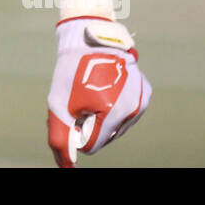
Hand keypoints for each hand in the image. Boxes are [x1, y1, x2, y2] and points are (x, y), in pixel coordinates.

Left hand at [46, 17, 150, 167]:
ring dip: (104, 117)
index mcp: (110, 112)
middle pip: (106, 137)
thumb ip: (60, 139)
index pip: (91, 144)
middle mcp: (131, 108)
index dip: (77, 130)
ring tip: (95, 92)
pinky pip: (128, 114)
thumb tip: (66, 167)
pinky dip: (116, 108)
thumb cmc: (72, 72)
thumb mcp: (59, 105)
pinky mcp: (146, 93)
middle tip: (83, 98)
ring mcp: (141, 101)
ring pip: (118, 127)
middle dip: (92, 124)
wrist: (90, 38)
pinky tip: (107, 89)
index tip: (74, 110)